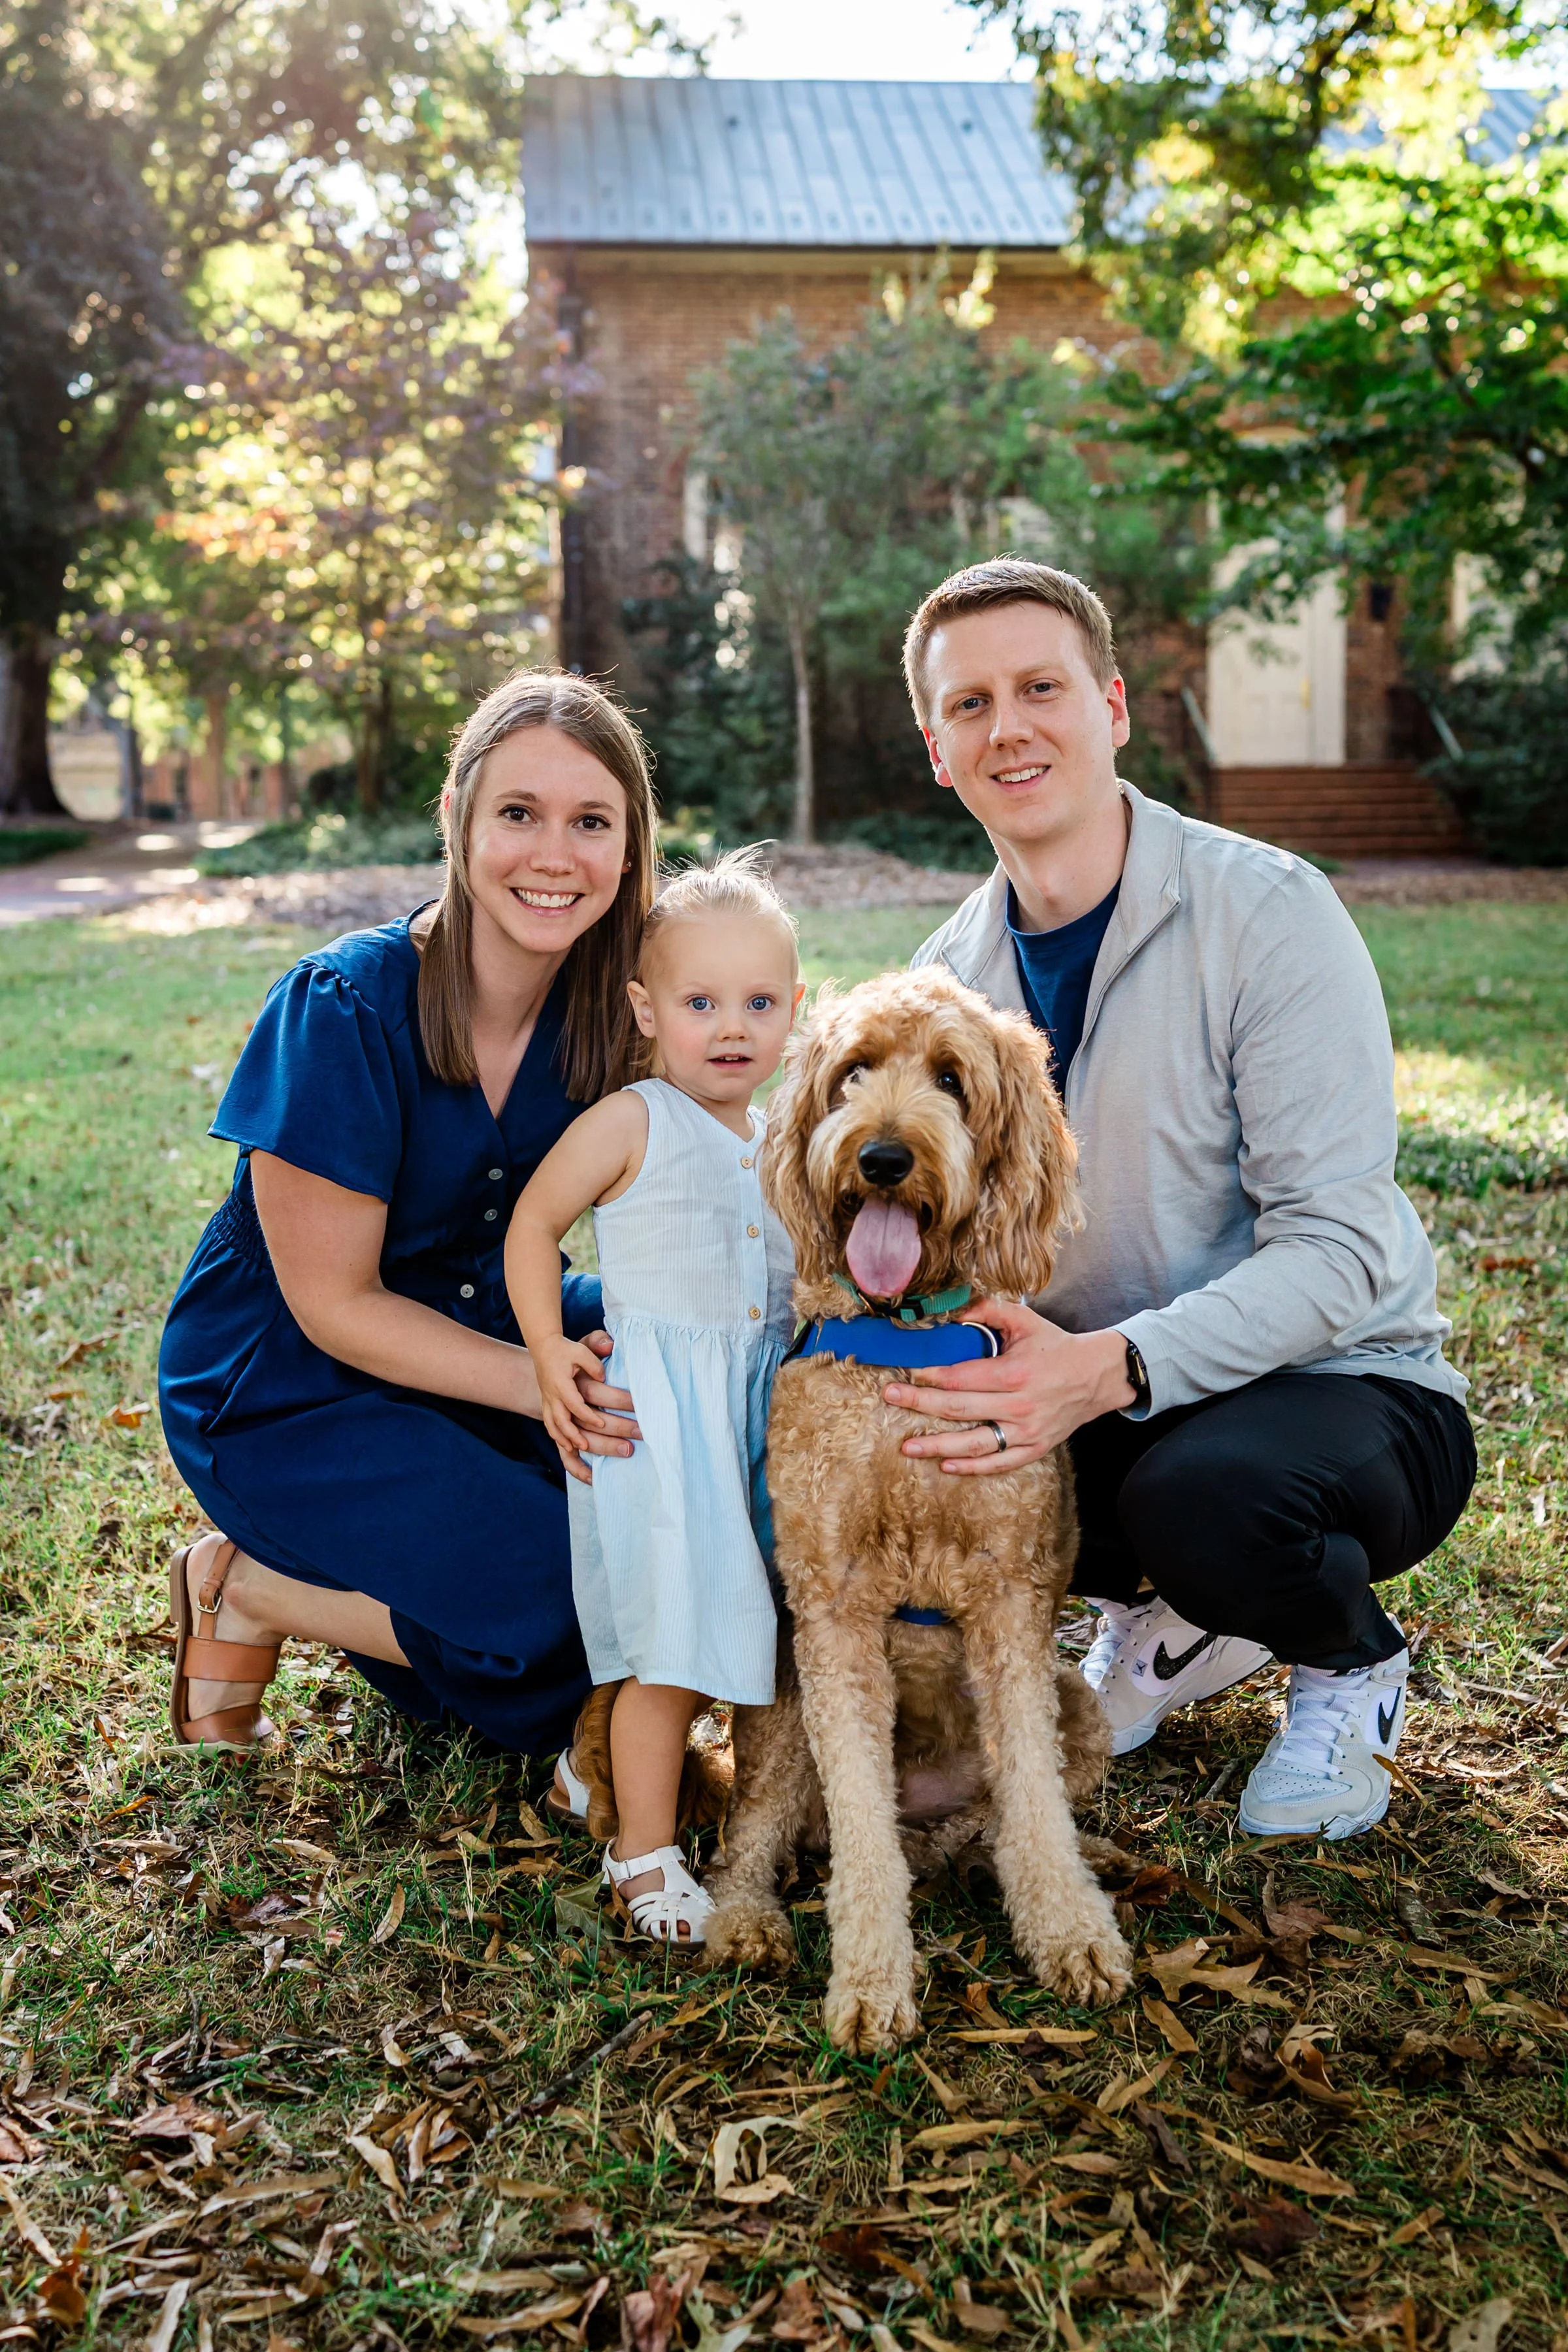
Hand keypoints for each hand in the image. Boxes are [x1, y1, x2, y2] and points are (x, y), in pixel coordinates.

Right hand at [534, 1334, 619, 1464]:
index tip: (601, 1424)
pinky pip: (548, 1422)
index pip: (574, 1404)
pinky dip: (555, 1434)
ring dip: (562, 1438)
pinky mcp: (546, 1402)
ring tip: (573, 1450)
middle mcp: (551, 1395)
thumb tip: (603, 1378)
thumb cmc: (564, 1349)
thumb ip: (594, 1364)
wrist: (543, 1346)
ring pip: (551, 1424)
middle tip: (586, 1446)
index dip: (588, 1416)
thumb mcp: (581, 1351)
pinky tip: (565, 1443)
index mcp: (560, 1384)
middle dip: (573, 1435)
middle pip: (560, 1420)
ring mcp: (547, 1399)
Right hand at [559, 1330, 640, 1485]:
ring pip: (569, 1438)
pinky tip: (591, 1476)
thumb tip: (611, 1348)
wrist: (542, 1356)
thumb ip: (596, 1345)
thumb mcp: (581, 1345)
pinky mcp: (554, 1423)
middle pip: (580, 1423)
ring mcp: (553, 1415)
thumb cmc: (567, 1351)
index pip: (579, 1401)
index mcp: (563, 1384)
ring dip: (593, 1448)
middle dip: (609, 1432)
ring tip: (621, 1452)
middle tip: (635, 1440)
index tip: (613, 1418)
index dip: (592, 1413)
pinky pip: (560, 1449)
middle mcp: (556, 1402)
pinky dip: (574, 1464)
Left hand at [881, 1299, 1134, 1476]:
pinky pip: (1000, 1463)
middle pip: (960, 1409)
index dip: (933, 1376)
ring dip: (938, 1446)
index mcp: (1015, 1373)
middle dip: (921, 1404)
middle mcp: (1020, 1405)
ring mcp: (1027, 1431)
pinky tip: (946, 1465)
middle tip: (890, 1397)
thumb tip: (953, 1308)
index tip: (907, 1372)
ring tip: (907, 1447)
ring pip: (976, 1444)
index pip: (963, 1377)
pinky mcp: (1035, 1448)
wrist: (1097, 1377)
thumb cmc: (1056, 1347)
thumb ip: (989, 1309)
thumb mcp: (1026, 1321)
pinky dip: (972, 1468)